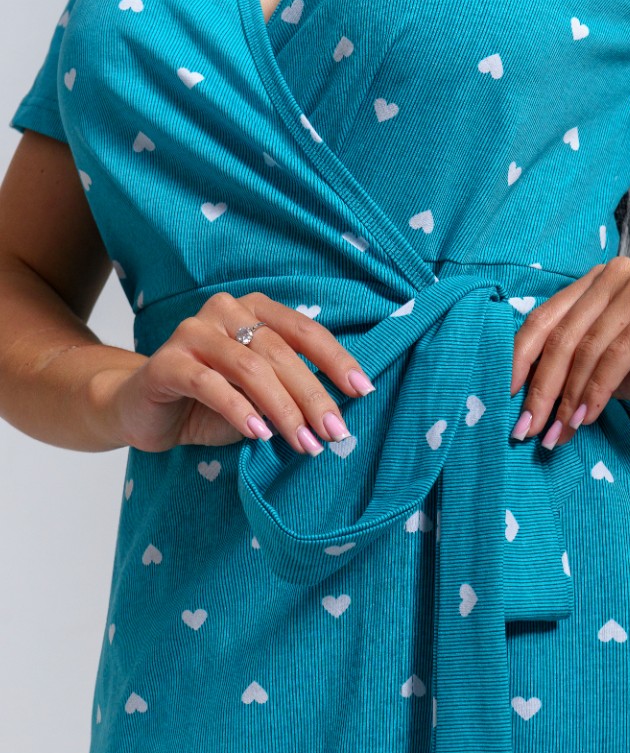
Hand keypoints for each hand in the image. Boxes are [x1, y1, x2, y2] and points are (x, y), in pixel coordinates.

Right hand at [100, 291, 375, 453]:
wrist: (143, 410)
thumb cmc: (210, 402)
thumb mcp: (260, 396)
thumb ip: (291, 392)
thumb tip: (339, 417)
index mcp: (255, 309)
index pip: (305, 330)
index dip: (336, 360)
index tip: (363, 391)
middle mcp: (225, 311)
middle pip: (281, 353)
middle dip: (314, 397)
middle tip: (335, 434)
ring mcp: (192, 332)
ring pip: (250, 368)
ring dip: (283, 410)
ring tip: (304, 443)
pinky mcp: (165, 362)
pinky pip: (210, 384)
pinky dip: (238, 410)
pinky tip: (258, 435)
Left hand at [509, 255, 629, 446]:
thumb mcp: (604, 369)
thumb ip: (569, 371)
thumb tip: (521, 403)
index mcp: (591, 284)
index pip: (540, 321)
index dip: (517, 363)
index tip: (501, 403)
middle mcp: (613, 275)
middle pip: (559, 337)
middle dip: (539, 390)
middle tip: (527, 430)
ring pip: (585, 348)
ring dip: (567, 398)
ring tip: (558, 434)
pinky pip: (617, 353)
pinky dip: (598, 390)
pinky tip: (587, 417)